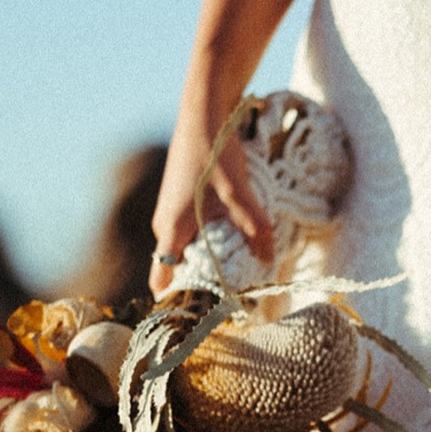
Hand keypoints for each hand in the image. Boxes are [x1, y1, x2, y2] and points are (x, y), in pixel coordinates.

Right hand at [149, 113, 273, 296]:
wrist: (203, 114)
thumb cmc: (215, 153)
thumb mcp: (241, 193)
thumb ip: (255, 229)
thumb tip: (268, 261)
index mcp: (171, 231)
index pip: (162, 282)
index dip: (179, 303)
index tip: (202, 318)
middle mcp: (164, 226)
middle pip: (179, 270)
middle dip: (203, 286)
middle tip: (233, 301)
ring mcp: (170, 214)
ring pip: (187, 251)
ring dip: (209, 263)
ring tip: (239, 276)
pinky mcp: (181, 204)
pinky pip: (191, 235)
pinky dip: (209, 244)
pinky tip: (234, 243)